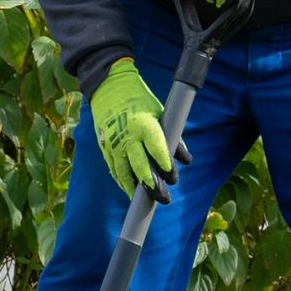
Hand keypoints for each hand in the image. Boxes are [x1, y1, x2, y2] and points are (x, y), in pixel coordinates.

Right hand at [90, 59, 176, 200]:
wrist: (109, 89)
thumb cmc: (140, 102)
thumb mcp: (160, 113)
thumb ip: (173, 136)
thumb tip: (186, 160)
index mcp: (144, 124)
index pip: (156, 147)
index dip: (164, 162)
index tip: (172, 176)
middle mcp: (128, 135)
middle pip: (139, 164)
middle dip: (152, 183)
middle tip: (164, 197)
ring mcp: (114, 143)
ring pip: (124, 172)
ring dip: (135, 188)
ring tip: (146, 201)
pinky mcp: (104, 147)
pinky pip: (114, 169)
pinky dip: (123, 181)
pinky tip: (131, 190)